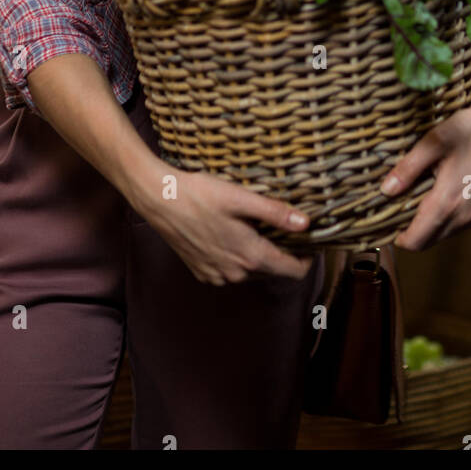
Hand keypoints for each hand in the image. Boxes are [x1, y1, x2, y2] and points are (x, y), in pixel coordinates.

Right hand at [132, 162, 315, 285]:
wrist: (159, 199)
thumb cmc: (200, 194)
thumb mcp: (242, 198)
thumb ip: (275, 214)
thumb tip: (306, 224)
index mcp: (250, 255)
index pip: (292, 271)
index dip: (306, 258)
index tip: (311, 242)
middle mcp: (236, 272)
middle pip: (271, 269)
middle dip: (281, 251)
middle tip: (283, 225)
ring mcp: (217, 275)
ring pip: (250, 269)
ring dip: (257, 253)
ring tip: (255, 225)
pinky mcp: (201, 271)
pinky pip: (229, 269)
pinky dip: (236, 256)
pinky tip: (230, 232)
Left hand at [379, 86, 470, 252]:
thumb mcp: (434, 141)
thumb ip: (408, 168)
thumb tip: (385, 191)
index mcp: (449, 201)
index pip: (416, 241)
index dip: (398, 238)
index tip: (386, 223)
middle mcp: (467, 215)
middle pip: (430, 241)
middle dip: (412, 231)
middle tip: (399, 207)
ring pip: (447, 233)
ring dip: (431, 224)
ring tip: (421, 196)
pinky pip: (464, 223)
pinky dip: (449, 217)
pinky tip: (446, 192)